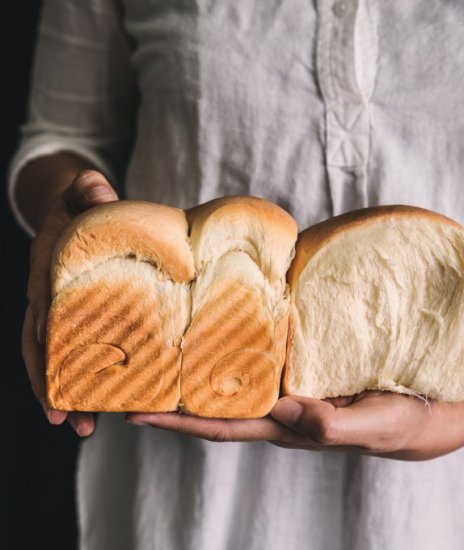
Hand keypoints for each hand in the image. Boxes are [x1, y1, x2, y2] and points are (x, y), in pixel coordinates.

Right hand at [22, 169, 117, 436]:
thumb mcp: (84, 193)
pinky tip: (102, 406)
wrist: (75, 214)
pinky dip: (83, 380)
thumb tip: (98, 187)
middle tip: (69, 420)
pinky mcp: (76, 321)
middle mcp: (45, 298)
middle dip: (50, 386)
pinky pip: (75, 354)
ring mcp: (58, 314)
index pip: (41, 310)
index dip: (44, 342)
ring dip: (66, 395)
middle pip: (41, 348)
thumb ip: (89, 189)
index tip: (52, 370)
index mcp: (47, 272)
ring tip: (83, 428)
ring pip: (55, 360)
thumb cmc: (82, 206)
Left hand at [126, 259, 463, 458]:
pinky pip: (263, 345)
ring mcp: (291, 377)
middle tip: (131, 368)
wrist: (426, 404)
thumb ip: (336, 422)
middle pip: (218, 396)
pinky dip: (238, 335)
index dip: (182, 418)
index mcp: (290, 423)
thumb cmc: (401, 420)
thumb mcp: (374, 423)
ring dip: (199, 359)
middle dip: (174, 388)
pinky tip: (222, 315)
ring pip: (235, 369)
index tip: (137, 409)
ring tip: (161, 339)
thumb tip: (291, 413)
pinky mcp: (306, 356)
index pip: (226, 423)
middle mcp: (281, 400)